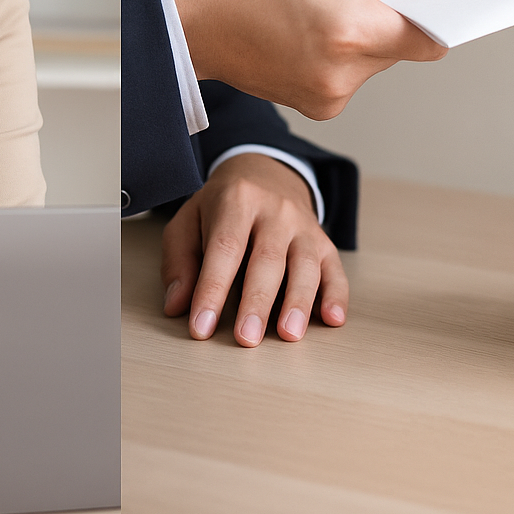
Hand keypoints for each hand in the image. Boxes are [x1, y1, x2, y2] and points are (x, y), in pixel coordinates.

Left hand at [160, 152, 347, 346]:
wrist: (267, 175)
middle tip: (246, 338)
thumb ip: (179, 261)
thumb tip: (177, 305)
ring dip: (298, 302)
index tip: (201, 326)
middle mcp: (276, 211)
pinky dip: (336, 296)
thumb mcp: (190, 221)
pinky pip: (335, 270)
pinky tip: (331, 319)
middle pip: (268, 259)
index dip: (212, 289)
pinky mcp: (325, 244)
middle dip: (257, 302)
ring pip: (305, 265)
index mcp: (237, 200)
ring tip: (288, 334)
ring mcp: (304, 227)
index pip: (225, 248)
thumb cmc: (223, 207)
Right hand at [164, 0, 448, 119]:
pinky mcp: (315, 106)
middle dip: (388, 13)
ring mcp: (329, 95)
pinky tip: (306, 27)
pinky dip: (340, 50)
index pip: (430, 35)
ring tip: (317, 3)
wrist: (185, 19)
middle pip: (401, 45)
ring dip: (362, 32)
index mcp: (350, 30)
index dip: (436, 10)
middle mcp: (344, 73)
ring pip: (375, 60)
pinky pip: (350, 74)